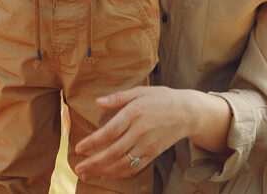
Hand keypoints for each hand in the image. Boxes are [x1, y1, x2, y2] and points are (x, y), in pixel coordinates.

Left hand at [70, 86, 229, 179]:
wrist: (188, 112)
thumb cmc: (162, 99)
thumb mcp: (140, 92)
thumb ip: (118, 98)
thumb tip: (98, 102)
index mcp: (134, 114)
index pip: (110, 132)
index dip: (93, 142)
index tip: (78, 148)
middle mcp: (140, 132)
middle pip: (114, 152)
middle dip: (94, 162)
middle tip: (78, 168)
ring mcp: (148, 145)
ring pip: (123, 163)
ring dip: (103, 170)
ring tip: (87, 174)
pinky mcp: (153, 153)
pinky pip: (134, 167)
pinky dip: (119, 173)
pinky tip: (106, 174)